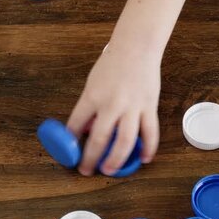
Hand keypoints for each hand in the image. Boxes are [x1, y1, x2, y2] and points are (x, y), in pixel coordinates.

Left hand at [67, 44, 160, 175]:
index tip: (68, 153)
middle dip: (91, 158)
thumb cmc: (113, 63)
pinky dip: (148, 148)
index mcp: (92, 96)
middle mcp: (111, 104)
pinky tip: (144, 159)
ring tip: (110, 170)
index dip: (70, 141)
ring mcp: (132, 106)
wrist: (136, 47)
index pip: (76, 124)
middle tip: (86, 170)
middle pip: (99, 138)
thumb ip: (91, 107)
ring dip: (117, 159)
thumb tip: (90, 130)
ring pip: (125, 141)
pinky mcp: (149, 106)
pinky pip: (150, 132)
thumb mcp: (94, 83)